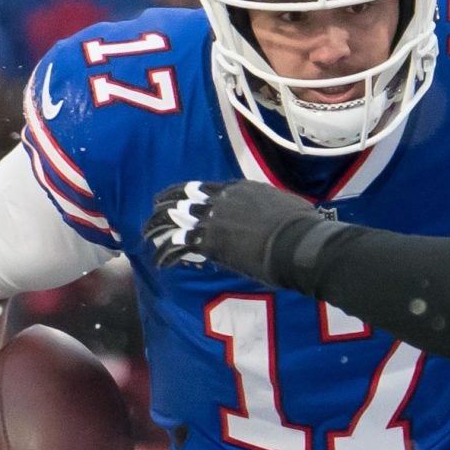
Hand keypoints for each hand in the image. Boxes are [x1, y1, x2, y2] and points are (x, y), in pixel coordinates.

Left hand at [147, 178, 317, 278]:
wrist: (299, 242)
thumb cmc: (302, 227)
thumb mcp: (286, 207)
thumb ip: (272, 207)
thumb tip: (279, 213)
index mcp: (240, 189)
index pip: (207, 187)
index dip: (190, 193)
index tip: (182, 198)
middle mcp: (221, 199)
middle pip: (183, 196)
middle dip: (166, 202)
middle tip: (156, 209)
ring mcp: (213, 219)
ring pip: (174, 216)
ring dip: (158, 225)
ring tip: (148, 234)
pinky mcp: (210, 241)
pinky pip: (179, 244)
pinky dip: (167, 253)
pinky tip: (161, 261)